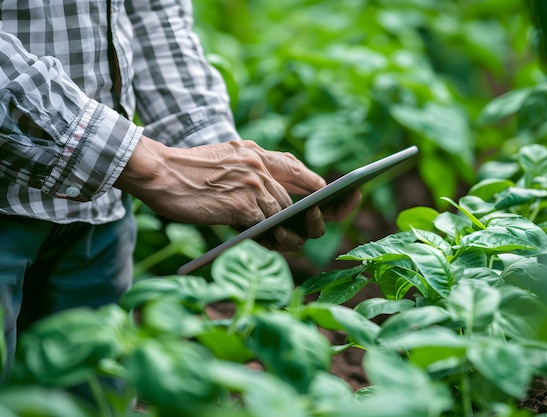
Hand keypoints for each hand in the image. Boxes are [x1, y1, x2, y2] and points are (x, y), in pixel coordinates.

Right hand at [115, 137, 332, 249]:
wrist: (158, 172)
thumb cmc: (188, 172)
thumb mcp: (226, 161)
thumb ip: (251, 175)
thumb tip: (275, 207)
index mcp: (256, 153)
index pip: (299, 170)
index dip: (319, 186)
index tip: (330, 197)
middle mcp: (260, 166)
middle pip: (299, 197)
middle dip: (310, 217)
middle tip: (313, 228)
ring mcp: (253, 185)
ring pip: (286, 216)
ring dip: (292, 234)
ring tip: (292, 243)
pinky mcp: (243, 205)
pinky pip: (269, 227)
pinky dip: (274, 238)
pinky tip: (274, 244)